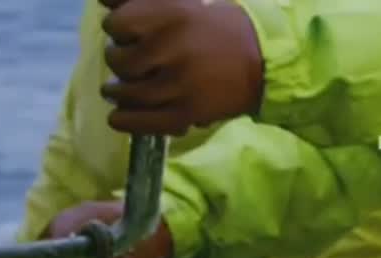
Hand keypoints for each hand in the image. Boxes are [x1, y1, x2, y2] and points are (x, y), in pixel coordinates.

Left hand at [96, 0, 263, 134]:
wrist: (265, 62)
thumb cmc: (219, 28)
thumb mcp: (184, 3)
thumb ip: (141, 1)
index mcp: (174, 14)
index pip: (118, 24)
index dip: (118, 28)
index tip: (126, 32)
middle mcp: (174, 48)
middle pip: (119, 60)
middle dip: (118, 60)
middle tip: (128, 61)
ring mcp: (179, 84)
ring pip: (126, 93)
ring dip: (116, 91)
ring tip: (115, 89)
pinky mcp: (185, 113)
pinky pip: (141, 122)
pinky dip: (123, 119)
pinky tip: (116, 115)